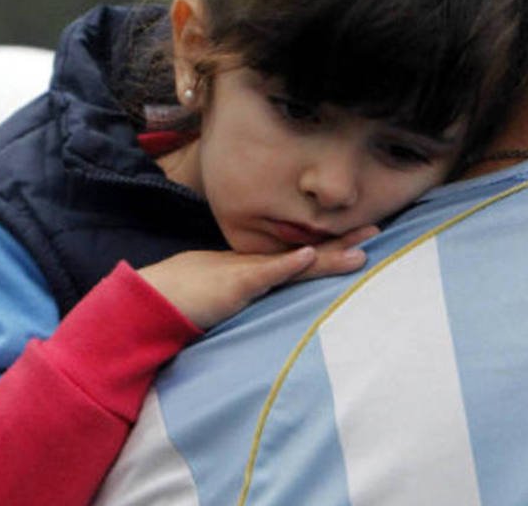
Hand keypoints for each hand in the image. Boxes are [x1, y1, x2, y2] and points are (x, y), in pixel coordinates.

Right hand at [138, 225, 378, 328]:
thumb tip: (280, 280)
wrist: (149, 299)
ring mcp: (247, 272)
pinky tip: (305, 256)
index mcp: (260, 267)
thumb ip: (255, 286)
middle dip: (344, 242)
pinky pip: (262, 274)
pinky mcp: (233, 284)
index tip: (365, 236)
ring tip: (361, 246)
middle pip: (308, 252)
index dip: (334, 246)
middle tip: (378, 229)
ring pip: (295, 262)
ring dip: (328, 254)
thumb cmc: (187, 295)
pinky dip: (285, 265)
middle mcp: (259, 265)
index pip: (304, 255)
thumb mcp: (229, 290)